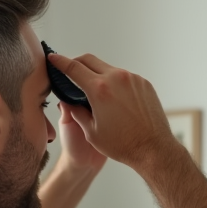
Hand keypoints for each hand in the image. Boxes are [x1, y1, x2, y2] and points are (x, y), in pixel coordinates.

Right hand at [47, 52, 177, 168]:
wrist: (153, 149)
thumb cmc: (122, 145)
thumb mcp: (91, 132)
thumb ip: (77, 112)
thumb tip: (69, 101)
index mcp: (99, 90)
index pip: (73, 68)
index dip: (60, 62)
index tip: (53, 58)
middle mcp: (116, 78)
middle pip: (89, 60)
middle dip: (77, 62)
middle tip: (70, 69)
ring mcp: (132, 79)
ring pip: (108, 68)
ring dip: (97, 74)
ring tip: (94, 90)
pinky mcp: (143, 83)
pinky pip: (124, 77)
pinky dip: (114, 82)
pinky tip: (114, 98)